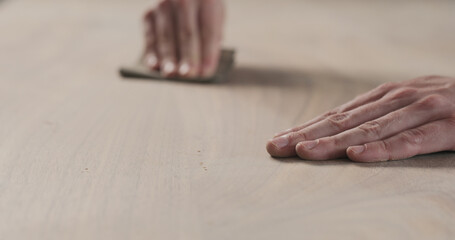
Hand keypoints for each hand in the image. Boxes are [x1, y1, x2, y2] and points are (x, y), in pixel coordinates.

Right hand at [143, 0, 224, 77]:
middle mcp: (183, 0)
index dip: (207, 53)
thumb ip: (213, 38)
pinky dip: (151, 52)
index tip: (206, 72)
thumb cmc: (204, 11)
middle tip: (188, 74)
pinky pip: (150, 36)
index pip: (208, 30)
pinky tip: (154, 66)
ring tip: (171, 73)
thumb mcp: (216, 17)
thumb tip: (204, 66)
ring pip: (167, 35)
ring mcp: (163, 5)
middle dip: (187, 56)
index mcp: (207, 0)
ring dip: (168, 57)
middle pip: (187, 33)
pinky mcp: (149, 14)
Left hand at [267, 76, 454, 161]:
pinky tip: (356, 156)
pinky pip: (410, 141)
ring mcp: (421, 110)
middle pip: (343, 121)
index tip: (277, 141)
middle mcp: (396, 100)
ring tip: (305, 152)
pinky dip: (382, 149)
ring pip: (369, 129)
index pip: (335, 115)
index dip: (305, 128)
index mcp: (382, 98)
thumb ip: (376, 117)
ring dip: (333, 141)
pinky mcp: (447, 127)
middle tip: (276, 148)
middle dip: (307, 135)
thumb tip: (339, 134)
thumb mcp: (404, 105)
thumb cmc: (444, 104)